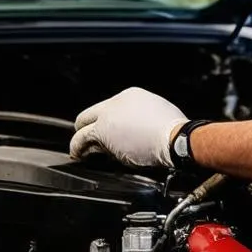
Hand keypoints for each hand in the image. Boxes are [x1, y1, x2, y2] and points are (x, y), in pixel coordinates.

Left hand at [70, 87, 187, 167]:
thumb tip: (139, 132)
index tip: (108, 134)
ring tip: (80, 152)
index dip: (107, 122)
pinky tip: (78, 155)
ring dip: (82, 141)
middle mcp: (118, 102)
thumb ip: (143, 121)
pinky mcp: (102, 131)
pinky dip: (77, 148)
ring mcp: (109, 115)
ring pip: (85, 126)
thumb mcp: (160, 118)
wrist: (175, 138)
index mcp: (132, 96)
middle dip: (88, 128)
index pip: (111, 109)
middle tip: (87, 142)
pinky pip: (81, 139)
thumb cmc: (174, 133)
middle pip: (92, 114)